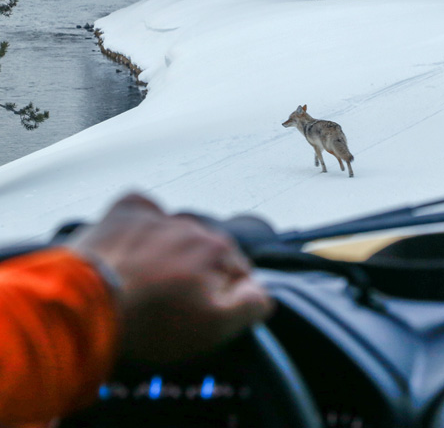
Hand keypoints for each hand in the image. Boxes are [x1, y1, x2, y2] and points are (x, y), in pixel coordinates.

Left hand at [68, 193, 273, 363]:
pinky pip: (144, 210)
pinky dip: (143, 223)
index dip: (226, 296)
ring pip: (176, 233)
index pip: (239, 272)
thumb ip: (252, 305)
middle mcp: (193, 225)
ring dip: (170, 252)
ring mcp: (158, 217)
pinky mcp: (124, 213)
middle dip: (198, 273)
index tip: (205, 314)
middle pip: (207, 251)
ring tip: (148, 282)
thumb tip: (264, 292)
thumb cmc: (150, 321)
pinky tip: (136, 242)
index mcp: (219, 249)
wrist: (86, 306)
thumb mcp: (214, 328)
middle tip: (174, 305)